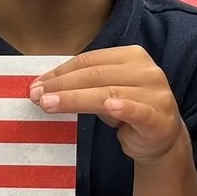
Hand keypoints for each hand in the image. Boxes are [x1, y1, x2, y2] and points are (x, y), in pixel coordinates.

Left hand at [32, 47, 185, 163]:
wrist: (160, 139)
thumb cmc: (127, 110)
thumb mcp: (105, 92)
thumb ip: (82, 84)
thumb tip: (42, 86)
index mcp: (132, 55)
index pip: (89, 61)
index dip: (60, 72)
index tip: (36, 84)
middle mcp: (147, 70)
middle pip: (96, 75)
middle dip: (62, 86)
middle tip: (36, 96)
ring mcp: (156, 93)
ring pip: (109, 93)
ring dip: (75, 99)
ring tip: (49, 105)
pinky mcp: (160, 118)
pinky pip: (139, 111)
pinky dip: (123, 107)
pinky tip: (109, 107)